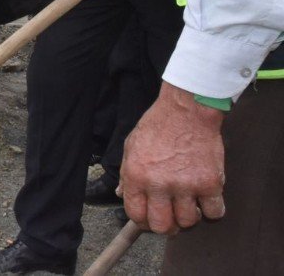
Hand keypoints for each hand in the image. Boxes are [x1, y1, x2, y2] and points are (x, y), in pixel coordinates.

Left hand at [119, 82, 225, 234]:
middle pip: (162, 226)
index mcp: (137, 176)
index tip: (149, 218)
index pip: (136, 215)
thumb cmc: (158, 125)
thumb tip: (122, 194)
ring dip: (188, 217)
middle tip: (170, 217)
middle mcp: (159, 184)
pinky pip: (214, 212)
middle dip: (165, 226)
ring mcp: (186, 185)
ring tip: (188, 204)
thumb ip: (127, 173)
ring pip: (188, 222)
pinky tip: (206, 199)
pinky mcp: (210, 183)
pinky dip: (212, 210)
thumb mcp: (132, 146)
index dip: (142, 221)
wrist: (187, 110)